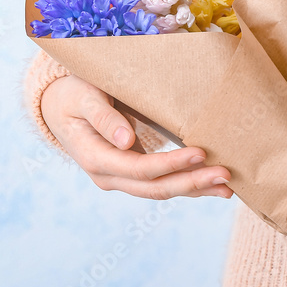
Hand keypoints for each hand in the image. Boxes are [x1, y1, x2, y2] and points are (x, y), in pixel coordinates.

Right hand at [41, 75, 232, 199]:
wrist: (58, 108)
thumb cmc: (72, 94)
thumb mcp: (83, 97)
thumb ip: (104, 118)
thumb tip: (126, 142)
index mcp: (95, 158)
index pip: (139, 168)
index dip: (170, 164)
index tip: (200, 153)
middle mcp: (108, 176)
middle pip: (155, 188)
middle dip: (192, 182)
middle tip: (225, 175)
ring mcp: (121, 178)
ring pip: (161, 191)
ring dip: (195, 189)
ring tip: (227, 188)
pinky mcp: (132, 174)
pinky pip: (162, 184)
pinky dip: (188, 185)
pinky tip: (213, 186)